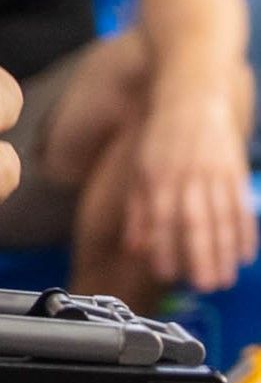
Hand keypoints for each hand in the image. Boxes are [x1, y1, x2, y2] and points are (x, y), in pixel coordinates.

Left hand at [123, 86, 258, 296]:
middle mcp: (187, 177)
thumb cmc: (162, 137)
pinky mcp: (235, 171)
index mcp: (158, 177)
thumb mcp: (140, 169)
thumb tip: (135, 248)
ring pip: (221, 218)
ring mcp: (214, 174)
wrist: (194, 96)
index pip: (161, 219)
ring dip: (224, 251)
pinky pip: (241, 205)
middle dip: (200, 256)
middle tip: (205, 286)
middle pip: (195, 222)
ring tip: (225, 279)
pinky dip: (245, 231)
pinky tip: (245, 254)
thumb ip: (138, 210)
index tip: (166, 274)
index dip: (164, 247)